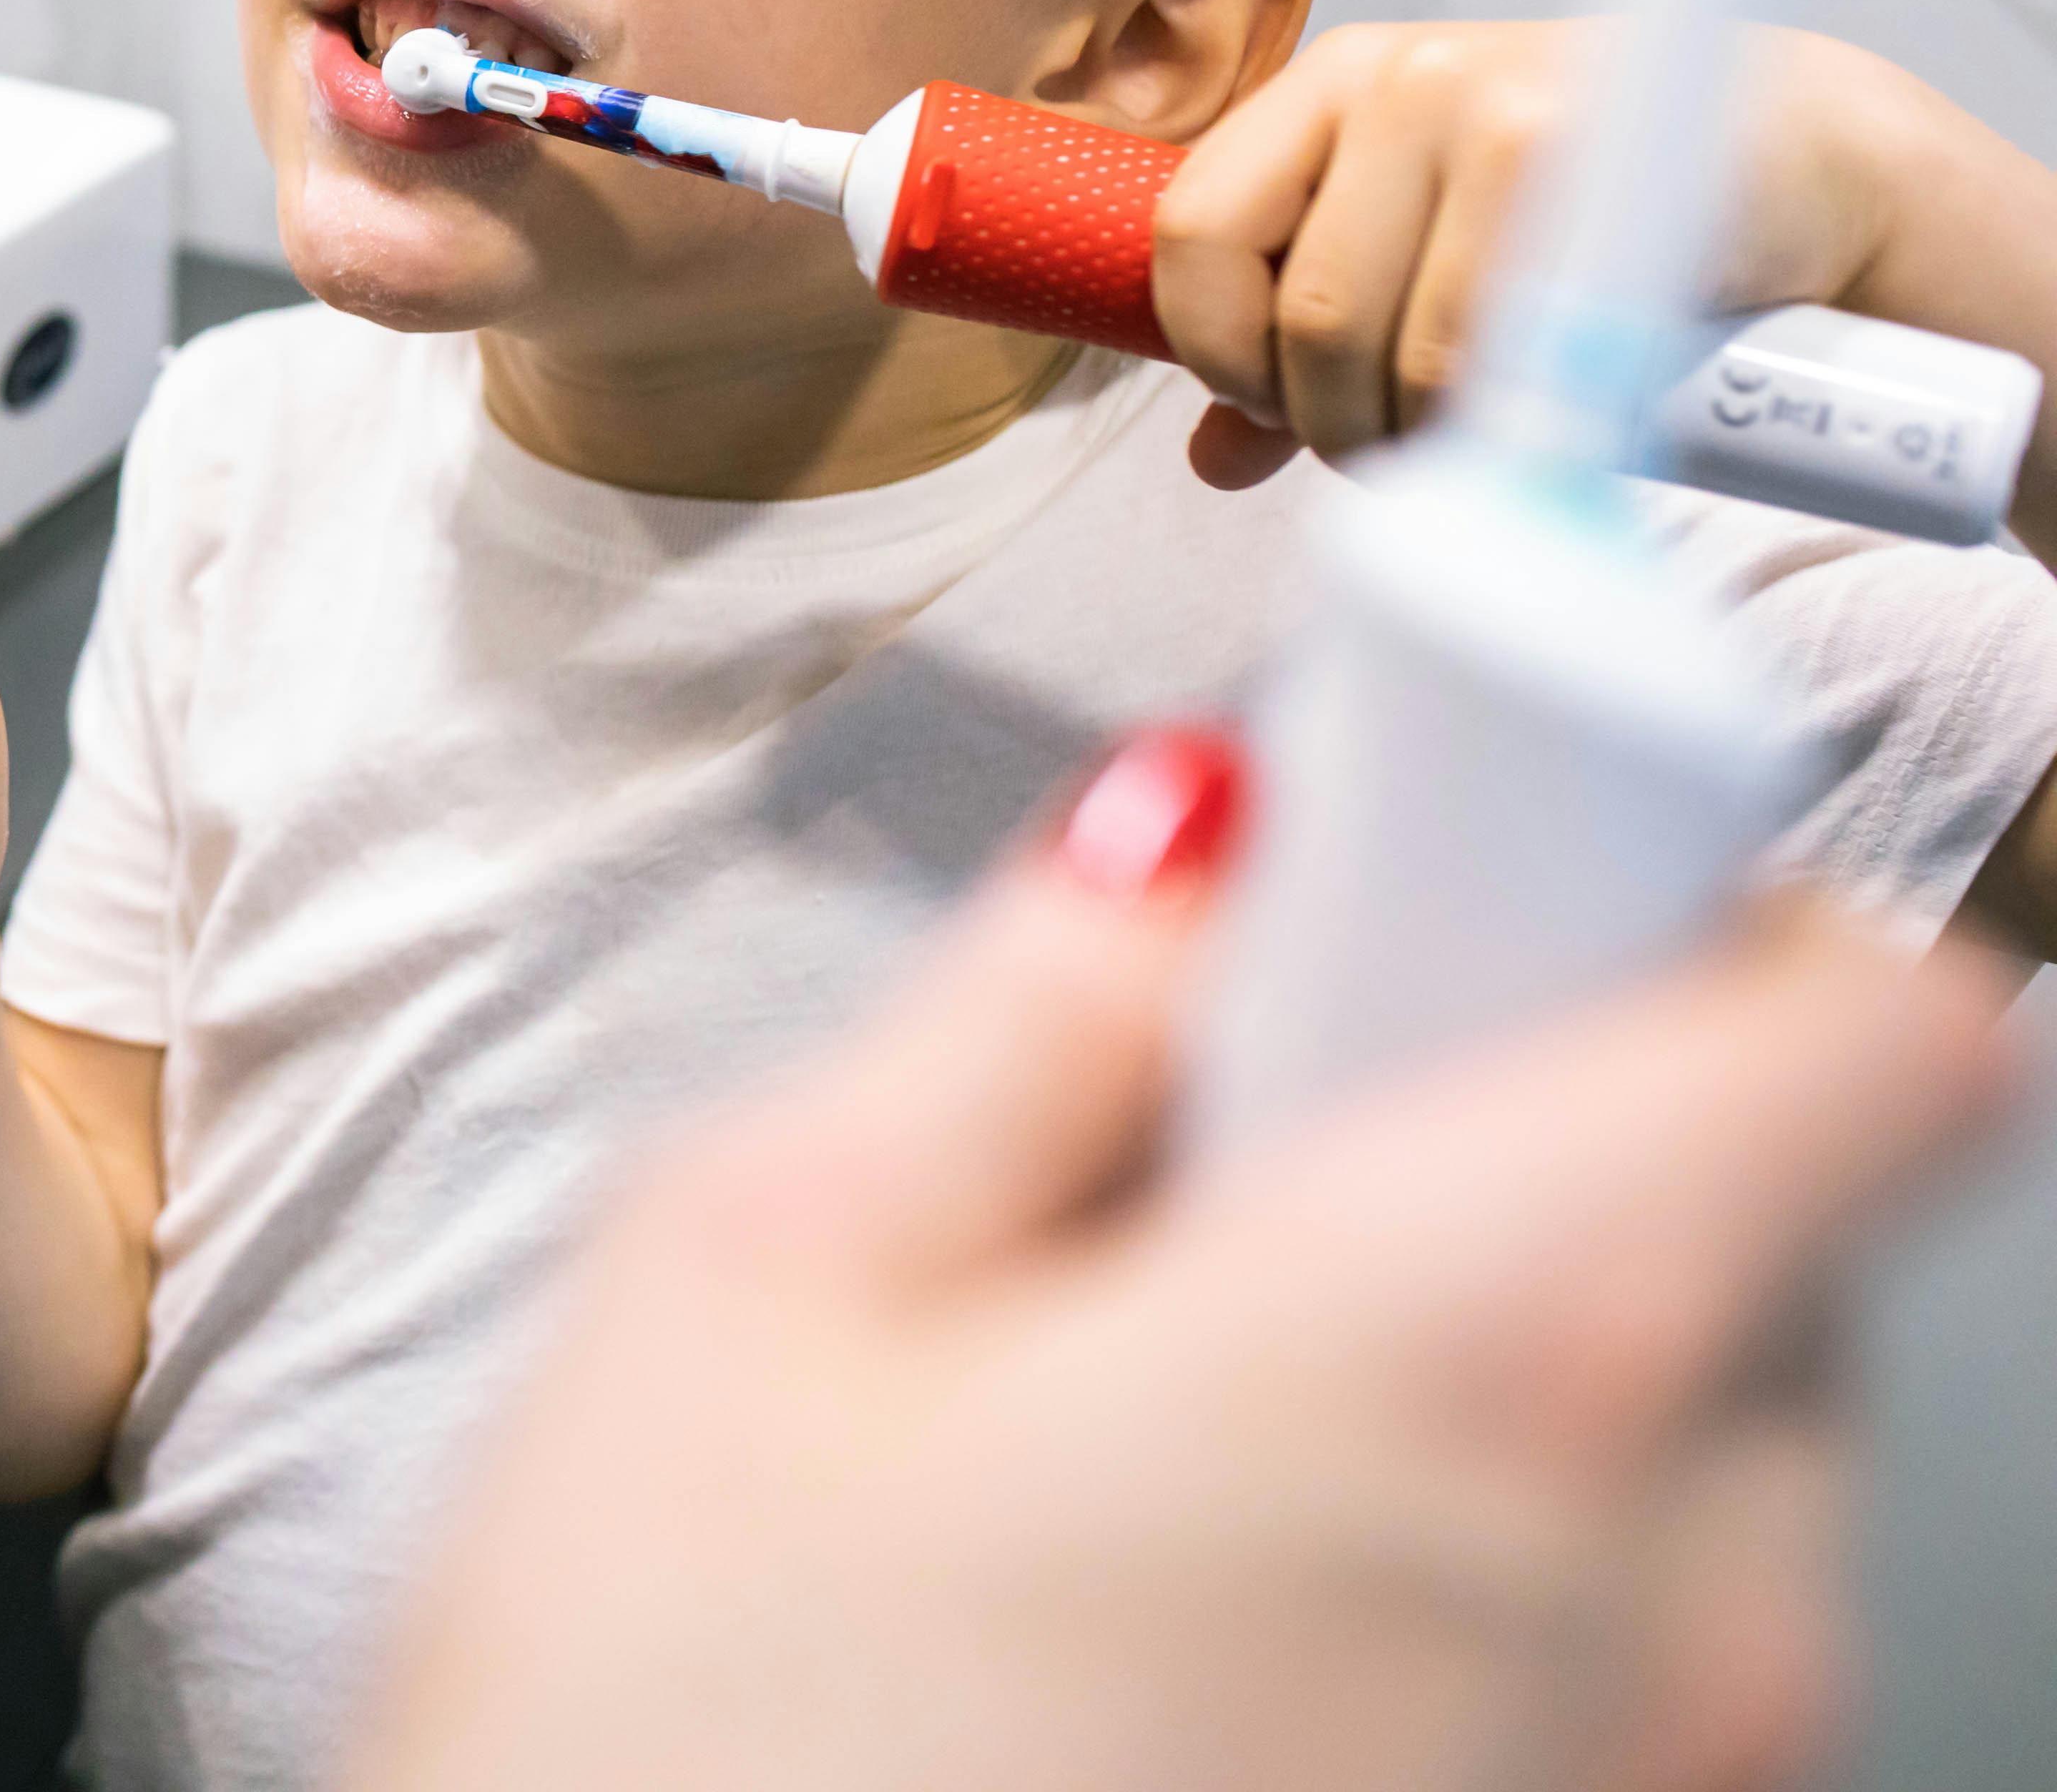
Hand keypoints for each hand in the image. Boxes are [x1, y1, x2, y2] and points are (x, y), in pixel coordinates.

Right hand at [344, 737, 2017, 1791]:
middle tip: (1186, 1167)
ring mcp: (1664, 1787)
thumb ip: (1029, 1014)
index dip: (1656, 872)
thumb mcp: (742, 1279)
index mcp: (1483, 1350)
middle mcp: (1670, 1590)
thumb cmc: (671, 1768)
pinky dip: (1446, 1565)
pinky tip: (1163, 1616)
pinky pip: (1611, 1644)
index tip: (1441, 838)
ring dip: (1465, 1362)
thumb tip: (1194, 857)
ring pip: (1678, 1436)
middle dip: (1499, 1126)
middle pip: (1747, 1213)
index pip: (1863, 1009)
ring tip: (1128, 1435)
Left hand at [1153, 20, 1924, 490]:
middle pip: (1303, 315)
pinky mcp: (1588, 171)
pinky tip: (1536, 420)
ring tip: (1477, 433)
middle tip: (1398, 445)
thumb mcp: (1435, 244)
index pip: (1191, 230)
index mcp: (1335, 81)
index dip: (1216, 348)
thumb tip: (1210, 458)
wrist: (1806, 155)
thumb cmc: (1597, 207)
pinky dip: (1499, 422)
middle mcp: (1403, 77)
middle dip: (1334, 421)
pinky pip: (1497, 355)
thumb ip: (1312, 340)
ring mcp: (1497, 113)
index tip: (1276, 404)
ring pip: (1397, 352)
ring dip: (1423, 437)